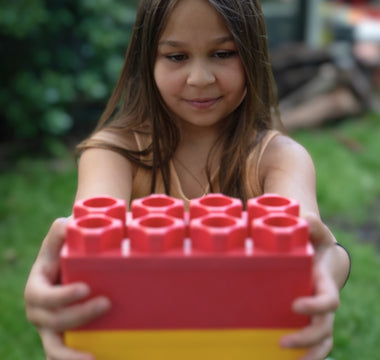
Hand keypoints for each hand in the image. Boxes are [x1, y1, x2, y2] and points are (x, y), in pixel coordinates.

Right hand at [24, 218, 110, 359]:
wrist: (70, 267)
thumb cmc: (65, 251)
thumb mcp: (60, 239)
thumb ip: (61, 231)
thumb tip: (66, 223)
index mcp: (36, 288)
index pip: (43, 297)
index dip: (62, 296)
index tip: (85, 289)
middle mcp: (40, 312)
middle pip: (53, 322)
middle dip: (80, 316)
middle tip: (107, 304)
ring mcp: (50, 328)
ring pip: (54, 348)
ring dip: (72, 356)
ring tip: (95, 359)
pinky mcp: (64, 338)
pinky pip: (64, 355)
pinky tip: (98, 359)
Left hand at [280, 215, 339, 359]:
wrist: (324, 260)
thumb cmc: (319, 246)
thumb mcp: (318, 234)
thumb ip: (314, 225)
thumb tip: (306, 217)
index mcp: (325, 283)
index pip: (328, 301)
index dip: (315, 306)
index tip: (295, 305)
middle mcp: (324, 303)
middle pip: (323, 328)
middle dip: (307, 338)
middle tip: (283, 341)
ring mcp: (319, 314)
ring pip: (322, 341)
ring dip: (308, 353)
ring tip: (285, 357)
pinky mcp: (311, 319)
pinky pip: (316, 343)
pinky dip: (307, 354)